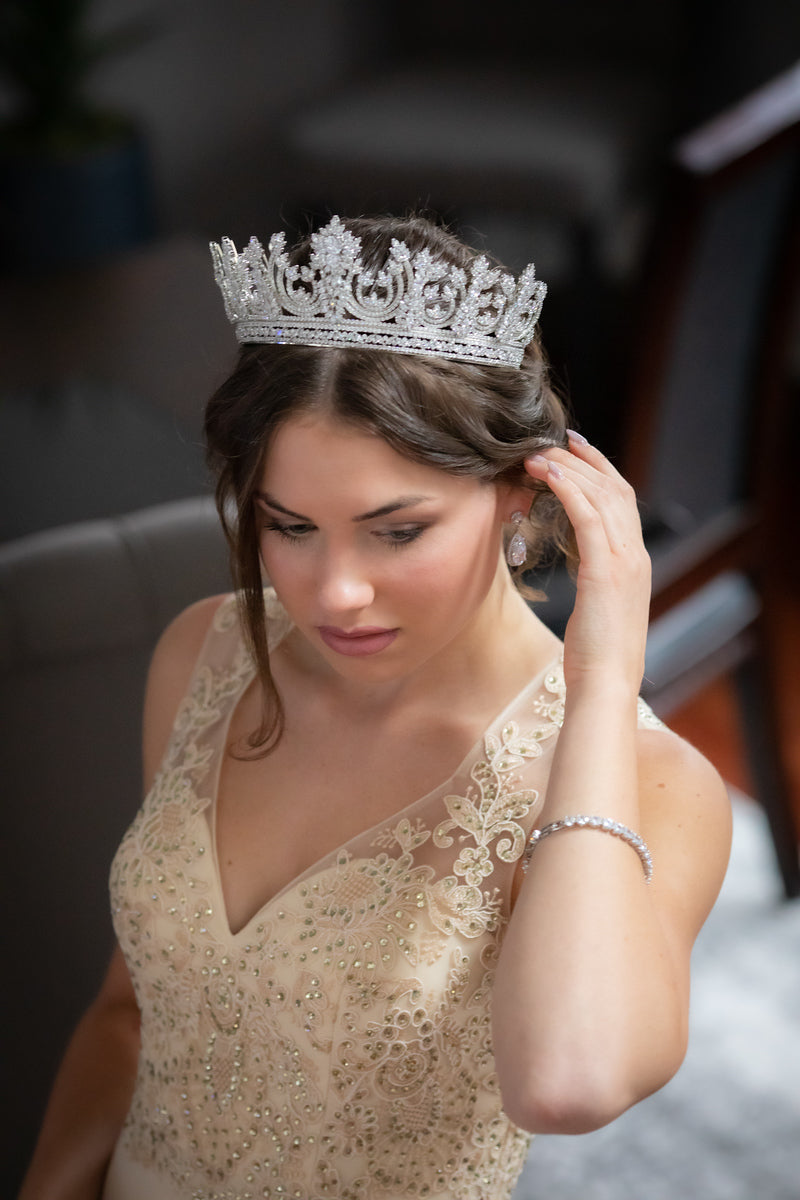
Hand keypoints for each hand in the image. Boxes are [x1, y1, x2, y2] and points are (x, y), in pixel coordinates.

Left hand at [524, 431, 650, 693]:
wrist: (606, 688)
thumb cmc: (594, 660)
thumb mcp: (596, 611)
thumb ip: (594, 581)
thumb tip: (578, 566)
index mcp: (634, 563)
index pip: (622, 500)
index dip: (598, 470)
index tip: (571, 450)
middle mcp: (635, 555)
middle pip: (614, 488)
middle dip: (580, 460)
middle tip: (548, 442)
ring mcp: (625, 561)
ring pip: (601, 496)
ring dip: (568, 469)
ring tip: (536, 454)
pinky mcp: (606, 572)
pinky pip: (589, 517)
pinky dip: (568, 490)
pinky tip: (546, 475)